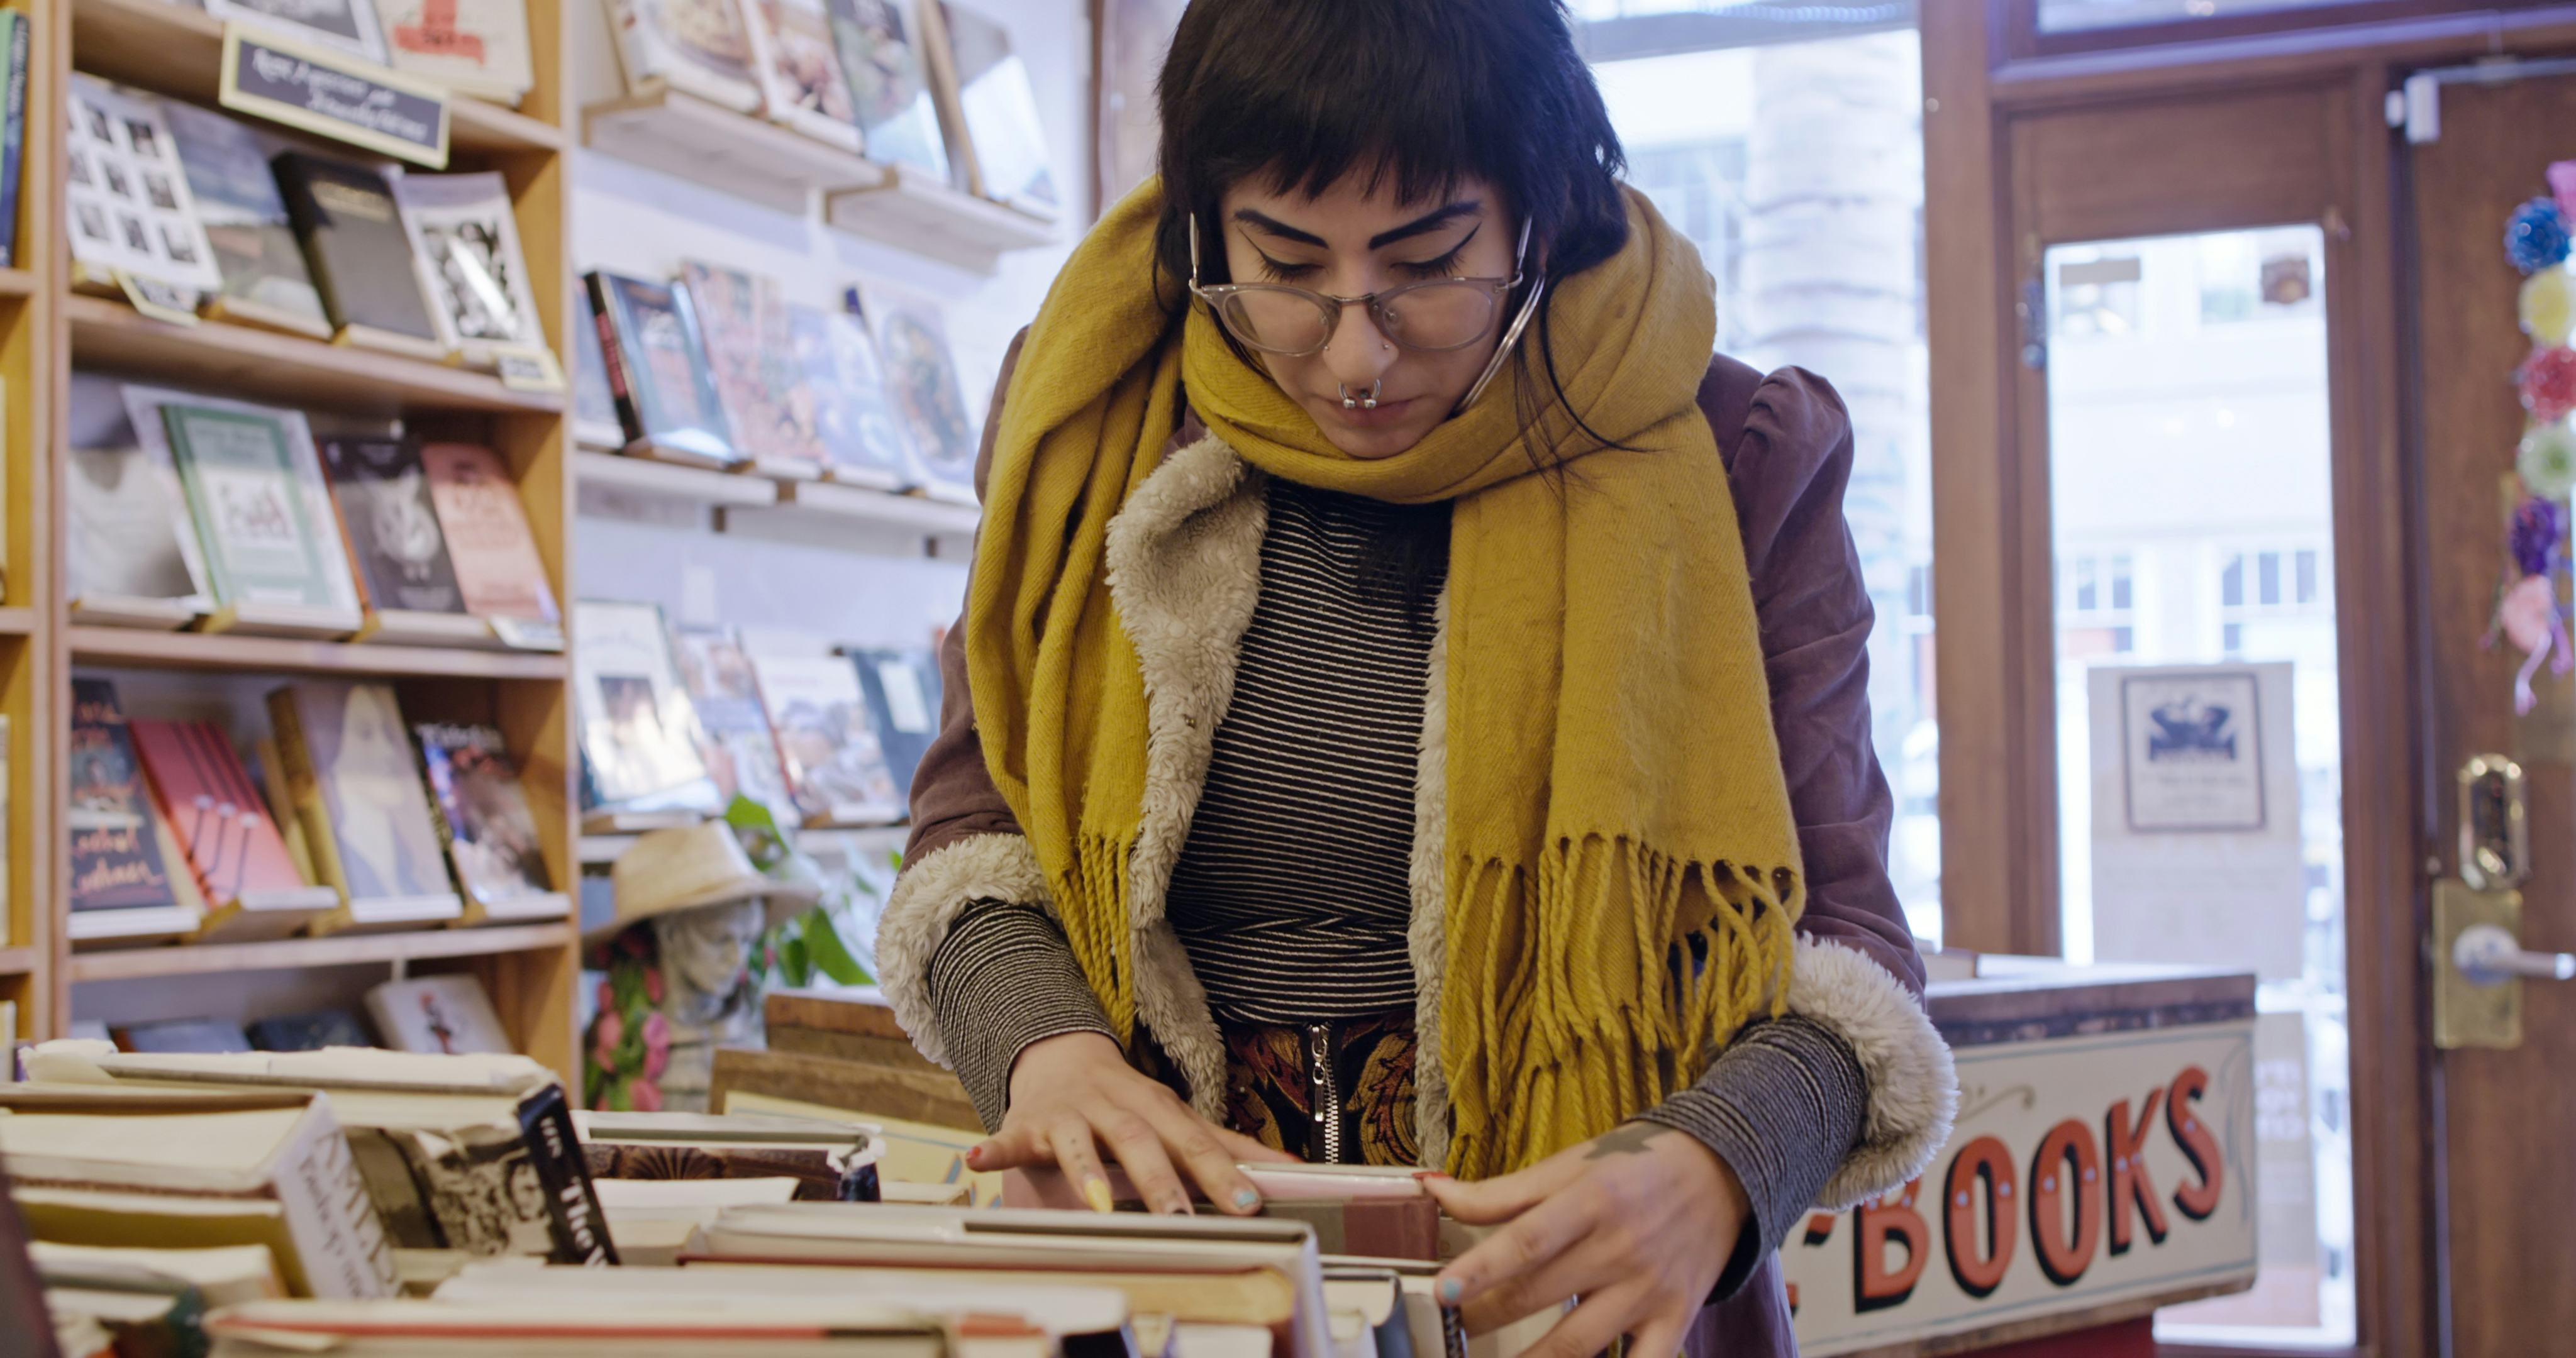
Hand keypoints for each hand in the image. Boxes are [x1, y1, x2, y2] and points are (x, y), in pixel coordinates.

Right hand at [966, 1030, 1295, 1215]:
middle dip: (1159, 1179)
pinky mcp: (1026, 1126)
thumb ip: (1226, 1145)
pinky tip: (979, 1162)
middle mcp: (1113, 1108)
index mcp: (1155, 1108)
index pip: (1193, 1141)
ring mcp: (1068, 1115)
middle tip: (1179, 1217)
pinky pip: (1006, 1139)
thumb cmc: (1127, 1099)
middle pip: (1139, 1141)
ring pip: (1078, 1141)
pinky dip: (993, 1150)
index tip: (1249, 1202)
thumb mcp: (1177, 1116)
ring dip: (1085, 1170)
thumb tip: (1287, 1168)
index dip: (1221, 1172)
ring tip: (1095, 1203)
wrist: (1061, 1054)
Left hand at [1423, 1122, 1749, 1357]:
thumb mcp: (1570, 1166)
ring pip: (1579, 1344)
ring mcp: (1649, 1290)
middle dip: (1483, 1319)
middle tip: (1446, 1332)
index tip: (1443, 1292)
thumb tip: (1433, 1191)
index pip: (1528, 1240)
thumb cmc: (1634, 1167)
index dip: (1483, 1268)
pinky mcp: (1675, 1319)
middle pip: (1540, 1295)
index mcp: (1591, 1200)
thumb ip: (1501, 1192)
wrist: (1723, 1173)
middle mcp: (1620, 1248)